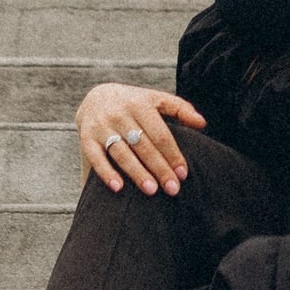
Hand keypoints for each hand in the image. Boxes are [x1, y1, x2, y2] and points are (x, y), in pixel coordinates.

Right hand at [76, 83, 202, 193]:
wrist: (95, 98)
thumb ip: (180, 109)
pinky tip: (118, 188)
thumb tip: (203, 123)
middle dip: (159, 168)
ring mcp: (102, 126)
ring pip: (121, 152)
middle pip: (143, 145)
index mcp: (140, 104)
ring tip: (151, 191)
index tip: (183, 174)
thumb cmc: (134, 103)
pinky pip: (96, 157)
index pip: (160, 133)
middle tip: (172, 189)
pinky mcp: (86, 138)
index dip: (172, 154)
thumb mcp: (156, 99)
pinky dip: (106, 172)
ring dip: (137, 172)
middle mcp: (120, 114)